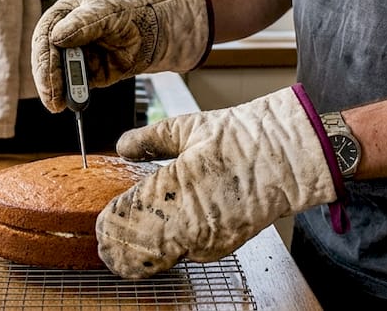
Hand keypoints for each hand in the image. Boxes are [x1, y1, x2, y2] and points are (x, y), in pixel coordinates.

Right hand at [31, 0, 210, 112]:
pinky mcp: (88, 74)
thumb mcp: (107, 10)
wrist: (155, 30)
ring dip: (56, 90)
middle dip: (47, 78)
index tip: (47, 70)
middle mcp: (65, 36)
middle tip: (51, 96)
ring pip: (58, 75)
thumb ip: (83, 23)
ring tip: (57, 104)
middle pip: (46, 58)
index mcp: (64, 15)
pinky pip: (76, 86)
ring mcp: (76, 56)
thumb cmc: (130, 10)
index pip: (45, 34)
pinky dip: (72, 96)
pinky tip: (70, 104)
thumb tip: (56, 36)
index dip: (43, 54)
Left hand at [96, 87, 338, 277]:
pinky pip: (184, 255)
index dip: (110, 224)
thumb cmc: (241, 139)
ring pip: (160, 258)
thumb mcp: (187, 128)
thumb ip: (150, 140)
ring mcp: (208, 239)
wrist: (286, 158)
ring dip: (138, 254)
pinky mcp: (221, 248)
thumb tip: (123, 146)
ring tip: (120, 249)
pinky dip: (166, 251)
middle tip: (104, 242)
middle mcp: (191, 221)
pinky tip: (155, 242)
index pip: (129, 217)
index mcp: (178, 187)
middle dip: (118, 246)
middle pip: (139, 248)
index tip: (101, 222)